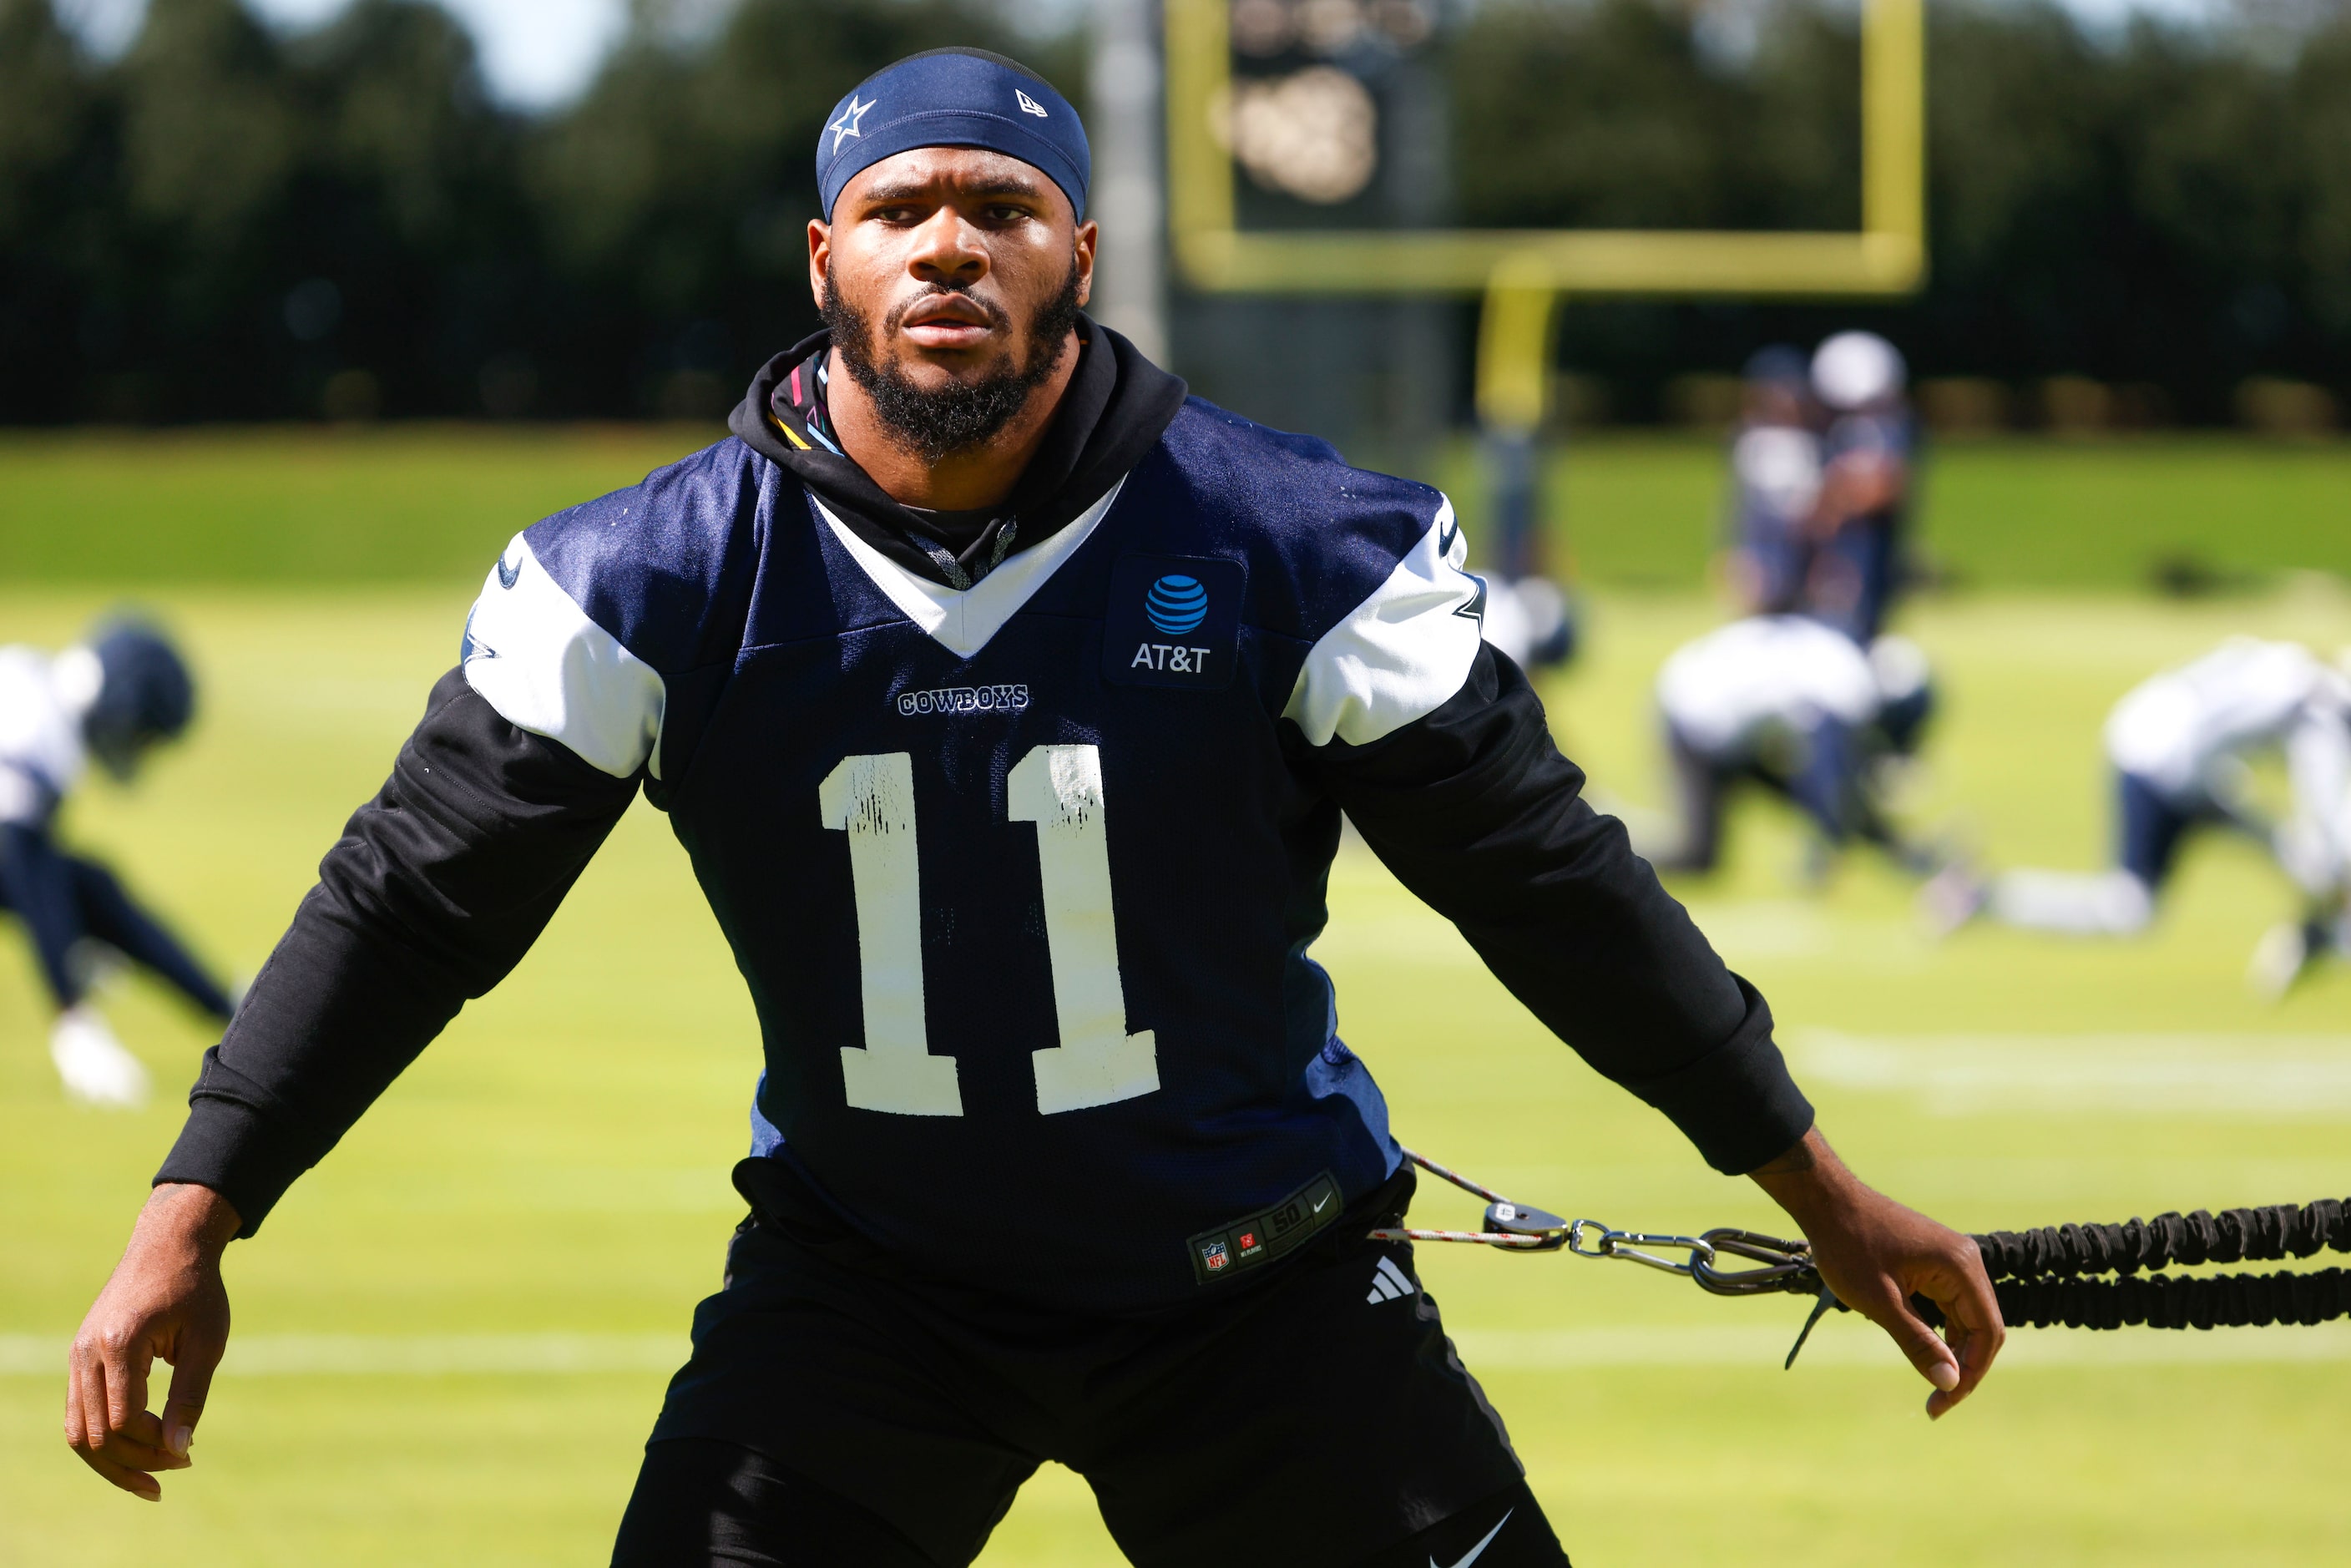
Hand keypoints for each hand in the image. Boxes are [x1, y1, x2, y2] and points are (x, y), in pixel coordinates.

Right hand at [67, 1183, 240, 1498]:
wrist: (167, 1245)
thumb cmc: (196, 1289)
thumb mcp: (207, 1341)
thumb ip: (192, 1395)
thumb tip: (179, 1451)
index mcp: (119, 1344)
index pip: (125, 1419)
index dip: (156, 1443)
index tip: (189, 1452)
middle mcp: (86, 1354)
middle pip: (94, 1436)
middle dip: (135, 1461)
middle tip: (179, 1467)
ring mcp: (76, 1358)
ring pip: (78, 1432)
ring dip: (113, 1461)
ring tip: (153, 1480)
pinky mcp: (79, 1361)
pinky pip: (79, 1415)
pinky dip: (104, 1440)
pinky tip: (138, 1452)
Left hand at [1749, 1127, 2002, 1416]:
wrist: (1825, 1200)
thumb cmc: (1848, 1246)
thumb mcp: (1880, 1302)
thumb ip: (1918, 1342)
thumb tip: (1950, 1383)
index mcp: (1961, 1267)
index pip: (1987, 1332)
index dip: (1970, 1373)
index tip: (1943, 1403)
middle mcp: (1965, 1262)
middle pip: (1982, 1328)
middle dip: (1963, 1368)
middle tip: (1937, 1404)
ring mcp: (1951, 1260)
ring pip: (1966, 1319)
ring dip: (1952, 1353)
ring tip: (1932, 1387)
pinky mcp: (1934, 1263)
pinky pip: (1949, 1305)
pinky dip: (1940, 1332)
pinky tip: (1925, 1355)